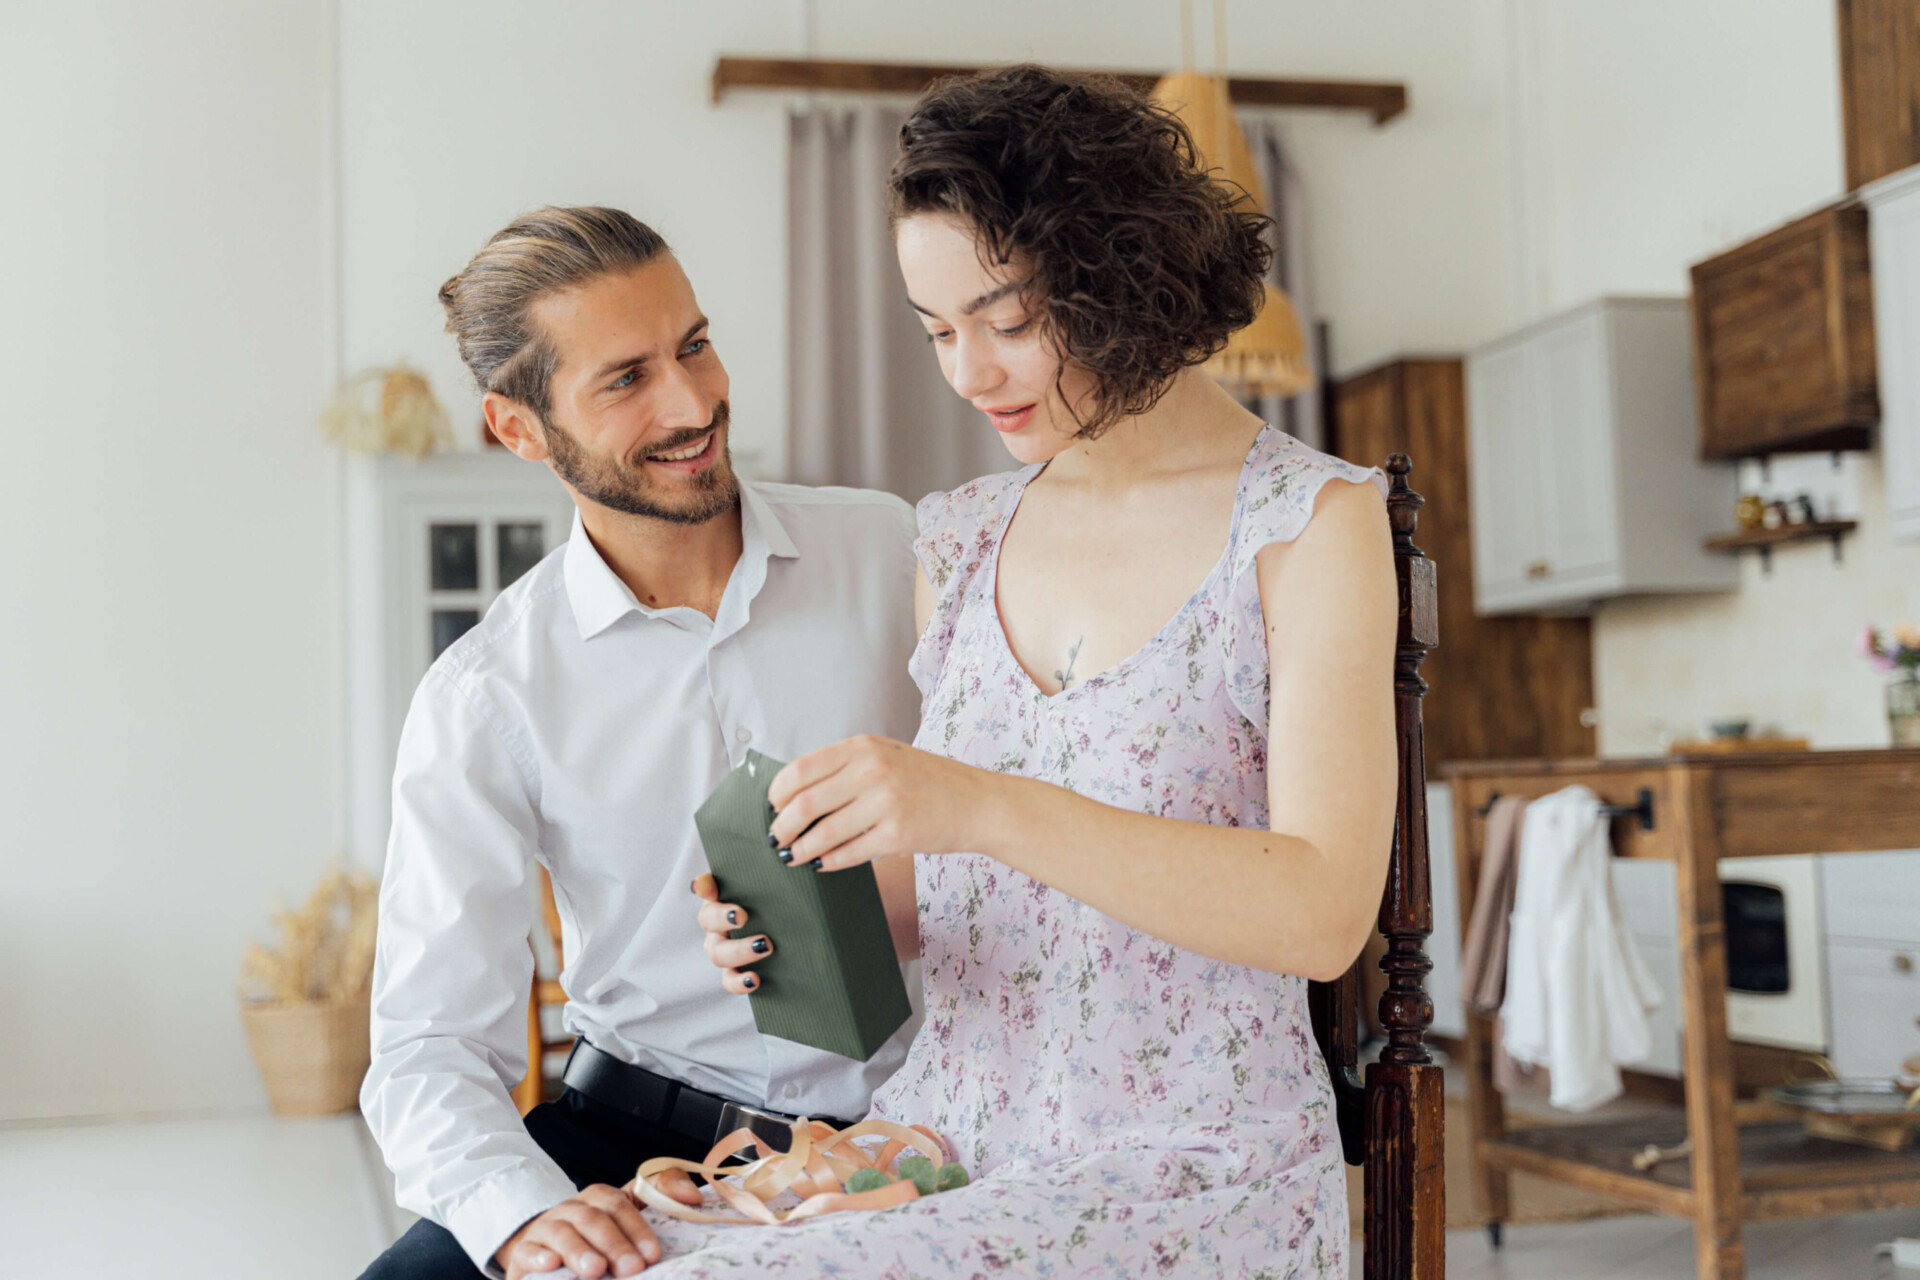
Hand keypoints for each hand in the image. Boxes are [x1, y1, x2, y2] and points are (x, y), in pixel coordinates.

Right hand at [493, 1185, 659, 1278]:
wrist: (544, 1249)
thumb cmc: (596, 1238)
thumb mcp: (628, 1214)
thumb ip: (661, 1196)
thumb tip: (694, 1195)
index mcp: (599, 1199)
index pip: (619, 1204)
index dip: (636, 1228)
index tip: (653, 1255)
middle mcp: (572, 1210)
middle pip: (592, 1219)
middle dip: (614, 1244)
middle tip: (631, 1269)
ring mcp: (545, 1229)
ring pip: (561, 1233)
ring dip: (579, 1251)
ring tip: (595, 1271)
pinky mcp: (522, 1252)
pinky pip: (527, 1251)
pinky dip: (538, 1257)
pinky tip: (551, 1265)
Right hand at [692, 872, 770, 994]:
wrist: (796, 930)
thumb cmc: (782, 900)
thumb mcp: (776, 885)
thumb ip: (768, 872)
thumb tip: (761, 861)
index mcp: (723, 897)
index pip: (705, 886)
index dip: (703, 886)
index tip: (709, 887)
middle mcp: (717, 923)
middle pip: (707, 920)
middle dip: (723, 918)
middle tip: (743, 916)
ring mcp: (723, 949)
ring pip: (717, 953)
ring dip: (739, 950)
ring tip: (765, 946)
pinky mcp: (735, 973)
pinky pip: (729, 980)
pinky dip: (739, 982)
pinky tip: (754, 979)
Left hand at [768, 735, 989, 870]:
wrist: (976, 803)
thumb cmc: (927, 782)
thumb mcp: (885, 757)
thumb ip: (845, 769)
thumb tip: (792, 797)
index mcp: (863, 746)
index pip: (800, 770)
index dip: (777, 794)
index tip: (773, 808)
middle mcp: (873, 770)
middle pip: (804, 804)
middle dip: (782, 827)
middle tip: (775, 839)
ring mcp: (886, 802)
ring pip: (823, 833)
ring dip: (800, 849)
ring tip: (792, 856)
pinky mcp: (897, 835)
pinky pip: (848, 853)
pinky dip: (828, 862)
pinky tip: (821, 864)